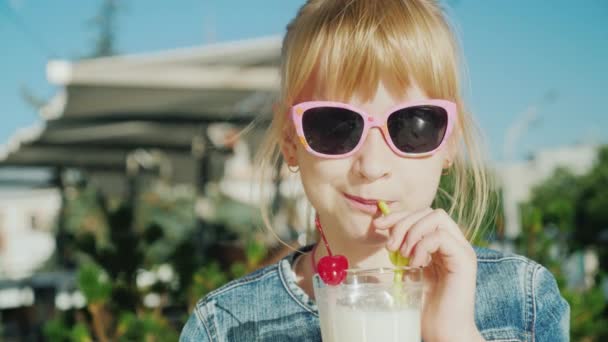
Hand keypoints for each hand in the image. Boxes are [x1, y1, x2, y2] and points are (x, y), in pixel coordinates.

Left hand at [374, 207, 484, 341]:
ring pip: (436, 217)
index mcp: (442, 244)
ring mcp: (462, 250)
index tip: (378, 225)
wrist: (444, 332)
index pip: (421, 215)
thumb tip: (384, 231)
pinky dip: (422, 246)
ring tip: (402, 255)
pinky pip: (441, 237)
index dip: (398, 216)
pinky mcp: (465, 260)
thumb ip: (402, 252)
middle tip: (390, 247)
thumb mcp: (409, 273)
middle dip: (402, 223)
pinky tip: (415, 264)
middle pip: (428, 211)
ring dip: (412, 232)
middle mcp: (455, 243)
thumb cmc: (427, 308)